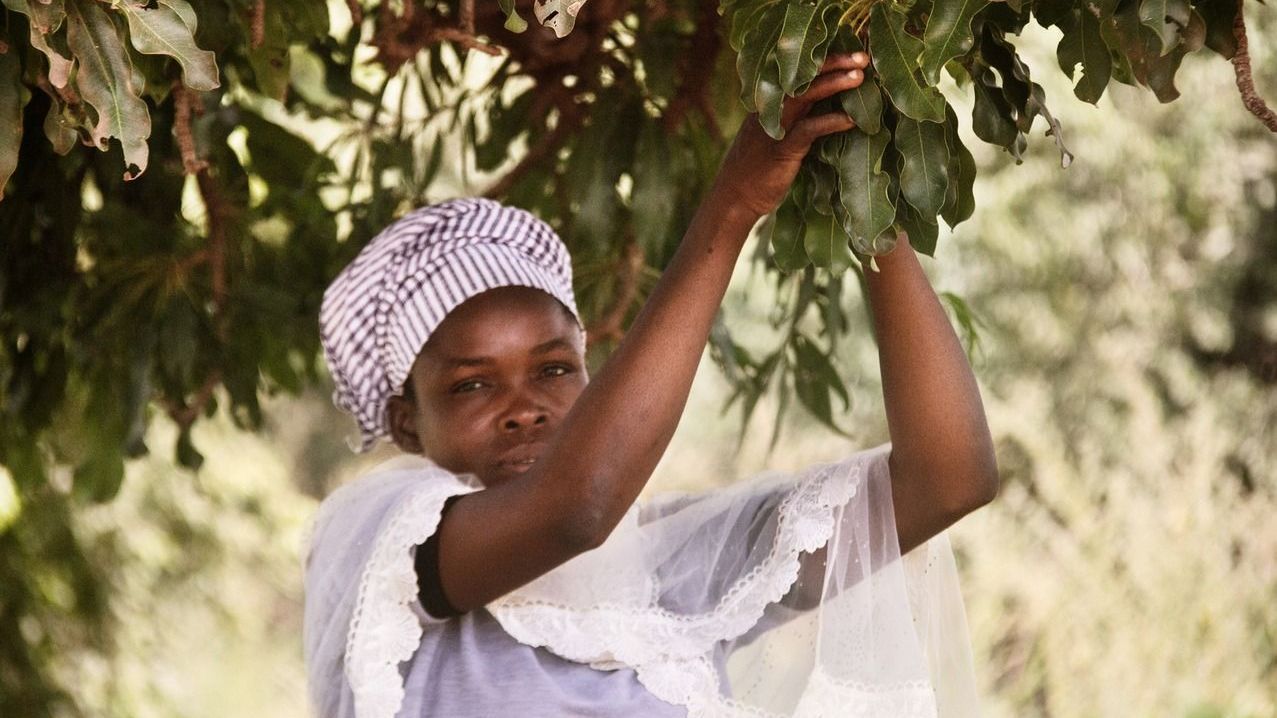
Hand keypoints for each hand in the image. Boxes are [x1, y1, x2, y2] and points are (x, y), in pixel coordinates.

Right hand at [710, 52, 871, 220]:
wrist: (736, 196)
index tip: (851, 53)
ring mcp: (776, 127)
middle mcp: (772, 108)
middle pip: (805, 76)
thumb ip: (798, 120)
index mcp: (771, 102)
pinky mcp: (782, 149)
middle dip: (834, 63)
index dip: (825, 60)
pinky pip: (809, 129)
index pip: (800, 73)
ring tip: (859, 77)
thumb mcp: (777, 137)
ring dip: (834, 84)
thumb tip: (831, 108)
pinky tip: (850, 120)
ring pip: (806, 95)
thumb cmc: (759, 169)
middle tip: (862, 57)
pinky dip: (830, 122)